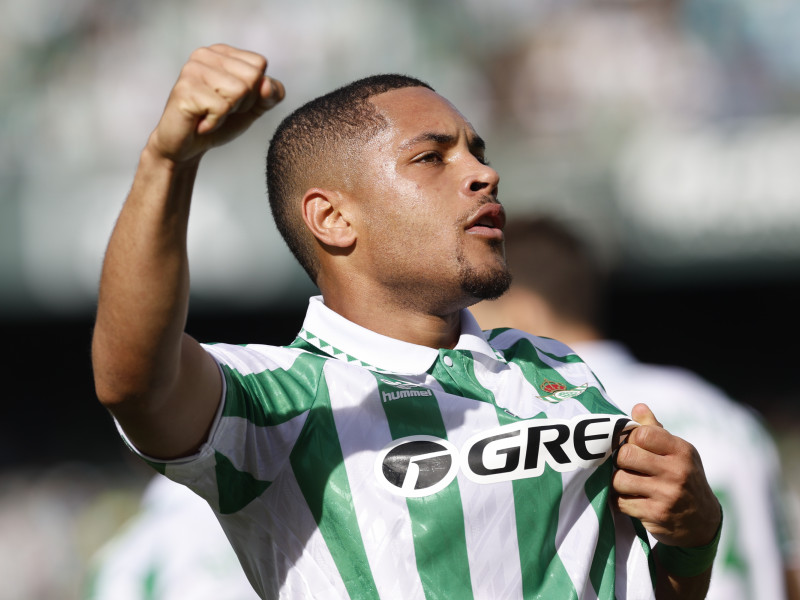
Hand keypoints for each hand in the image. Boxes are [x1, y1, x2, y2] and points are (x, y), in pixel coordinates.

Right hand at [148, 44, 284, 163]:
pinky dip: (215, 122)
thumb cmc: (219, 123)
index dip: (254, 91)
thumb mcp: (253, 108)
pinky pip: (221, 107)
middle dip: (243, 102)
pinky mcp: (185, 89)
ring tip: (209, 114)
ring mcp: (193, 69)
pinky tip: (201, 122)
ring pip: (239, 91)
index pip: (259, 64)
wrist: (187, 147)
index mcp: (222, 52)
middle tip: (220, 109)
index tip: (232, 100)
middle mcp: (205, 54)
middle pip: (252, 77)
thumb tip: (267, 84)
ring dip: (228, 113)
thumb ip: (270, 94)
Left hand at [612, 403, 720, 547]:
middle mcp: (676, 471)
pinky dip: (620, 500)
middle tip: (627, 466)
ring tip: (628, 483)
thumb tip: (637, 407)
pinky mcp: (656, 514)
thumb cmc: (683, 478)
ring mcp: (666, 494)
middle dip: (620, 461)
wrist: (702, 522)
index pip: (642, 433)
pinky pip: (621, 502)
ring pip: (619, 479)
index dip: (630, 439)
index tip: (633, 447)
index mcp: (681, 450)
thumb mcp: (677, 452)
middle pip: (626, 455)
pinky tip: (630, 499)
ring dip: (618, 482)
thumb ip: (655, 430)